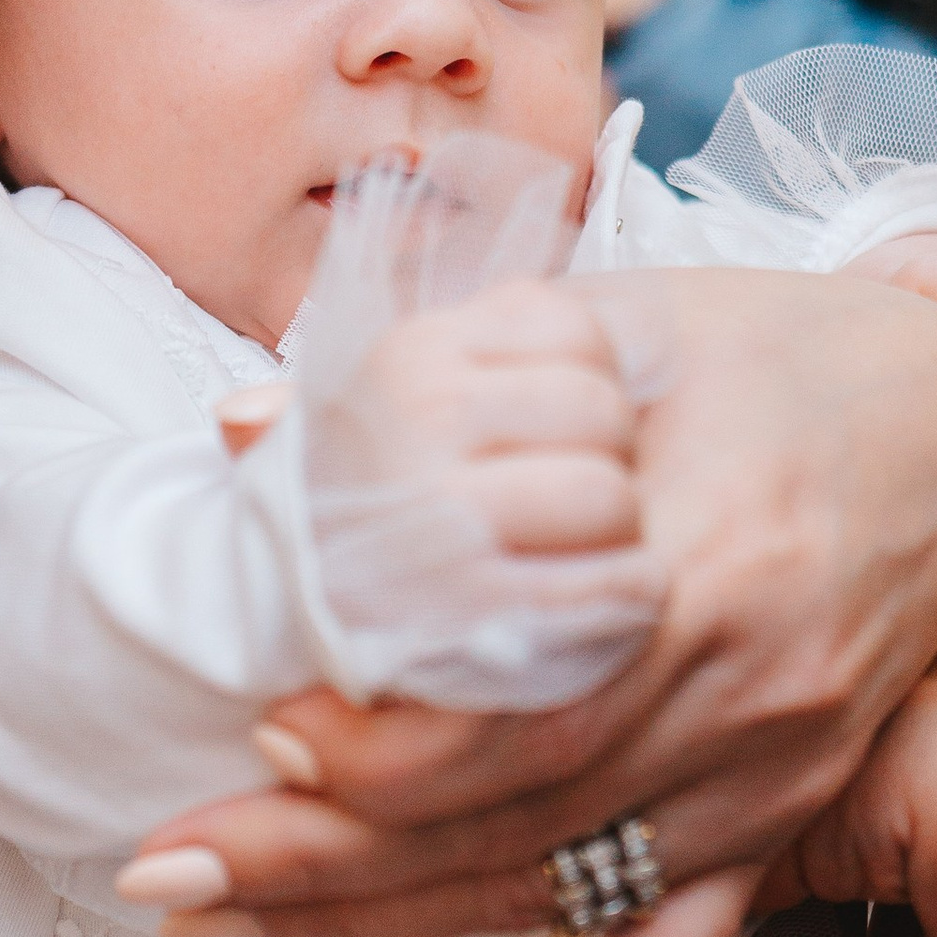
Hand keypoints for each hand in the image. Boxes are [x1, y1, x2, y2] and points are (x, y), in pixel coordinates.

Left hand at [119, 266, 936, 936]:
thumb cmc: (783, 349)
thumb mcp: (621, 321)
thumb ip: (434, 373)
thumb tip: (237, 435)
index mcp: (708, 563)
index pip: (521, 698)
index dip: (389, 742)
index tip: (266, 739)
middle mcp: (747, 691)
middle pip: (510, 810)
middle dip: (324, 859)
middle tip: (168, 873)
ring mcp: (774, 769)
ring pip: (561, 883)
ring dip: (386, 921)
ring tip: (225, 928)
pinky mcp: (786, 813)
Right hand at [313, 277, 645, 561]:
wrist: (282, 594)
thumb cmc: (370, 483)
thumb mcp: (408, 383)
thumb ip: (504, 344)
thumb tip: (654, 328)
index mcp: (412, 352)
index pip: (575, 328)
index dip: (597, 372)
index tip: (566, 415)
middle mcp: (422, 420)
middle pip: (601, 410)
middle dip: (612, 451)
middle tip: (577, 483)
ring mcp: (445, 517)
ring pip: (610, 496)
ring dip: (619, 526)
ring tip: (581, 537)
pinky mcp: (476, 608)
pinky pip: (617, 584)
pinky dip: (633, 588)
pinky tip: (609, 587)